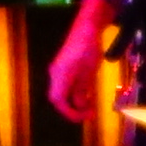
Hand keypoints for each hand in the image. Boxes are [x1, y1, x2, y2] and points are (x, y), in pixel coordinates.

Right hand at [43, 7, 110, 121]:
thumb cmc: (89, 48)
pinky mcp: (61, 69)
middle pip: (57, 99)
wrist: (86, 28)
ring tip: (91, 105)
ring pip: (61, 94)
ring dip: (74, 102)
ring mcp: (57, 71)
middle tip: (89, 114)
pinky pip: (64, 87)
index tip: (83, 117)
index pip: (58, 100)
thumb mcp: (90, 71)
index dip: (69, 112)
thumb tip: (79, 105)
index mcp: (60, 75)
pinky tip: (87, 94)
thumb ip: (82, 89)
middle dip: (72, 109)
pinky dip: (74, 94)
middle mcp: (55, 74)